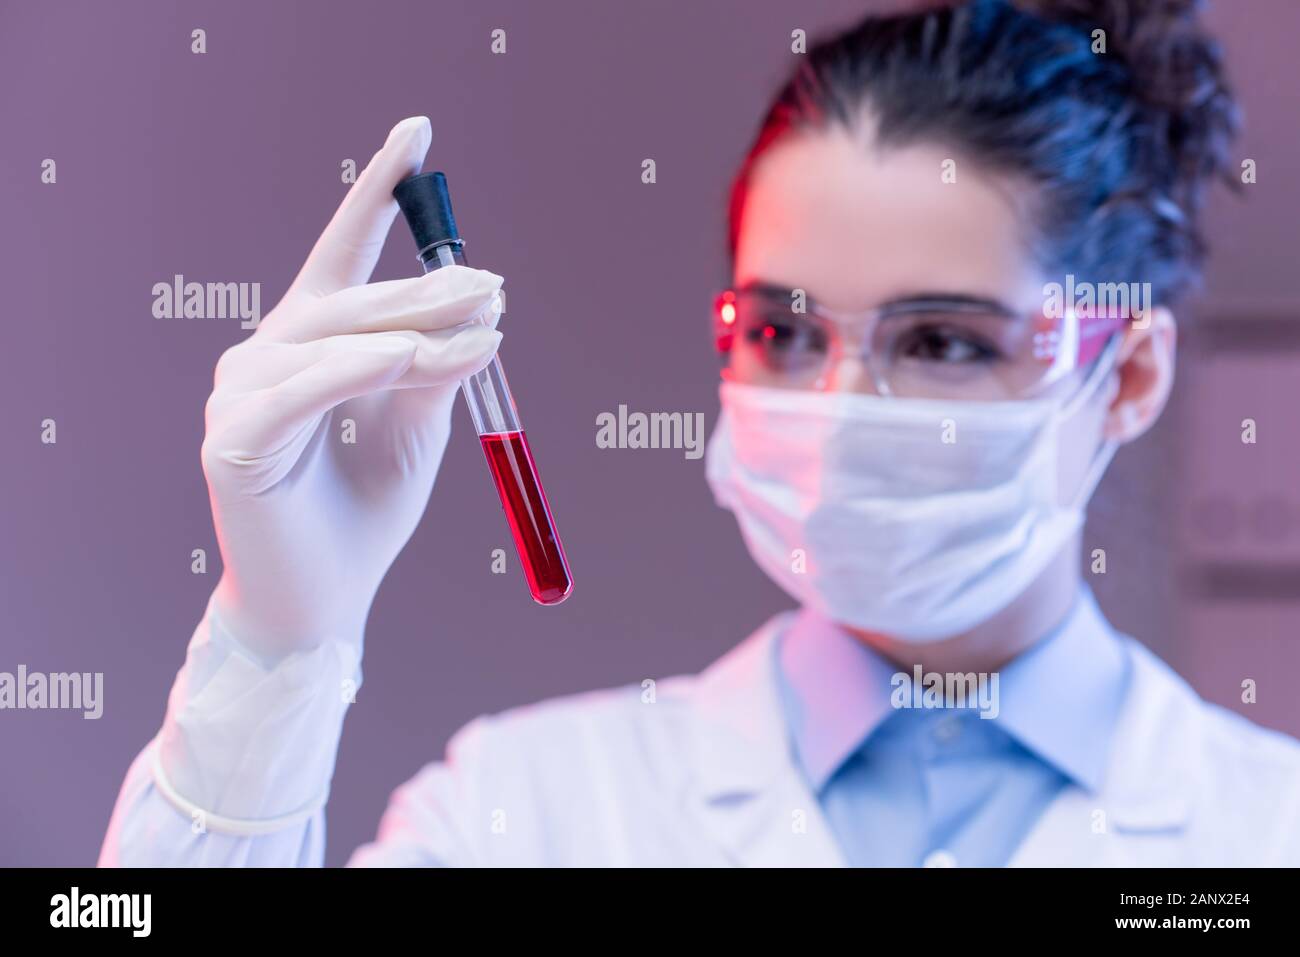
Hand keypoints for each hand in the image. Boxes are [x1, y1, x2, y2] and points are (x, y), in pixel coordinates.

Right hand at [200, 116, 503, 660]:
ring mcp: (242, 395)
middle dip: (429, 286)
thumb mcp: (418, 426)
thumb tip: (483, 307)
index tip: (417, 131)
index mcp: (309, 345)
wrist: (326, 600)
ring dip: (410, 326)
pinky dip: (358, 369)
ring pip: (334, 337)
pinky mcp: (236, 440)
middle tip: (497, 282)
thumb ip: (437, 367)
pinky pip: (306, 390)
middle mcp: (266, 355)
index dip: (376, 193)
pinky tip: (405, 354)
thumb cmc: (367, 512)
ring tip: (481, 317)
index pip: (344, 255)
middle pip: (352, 298)